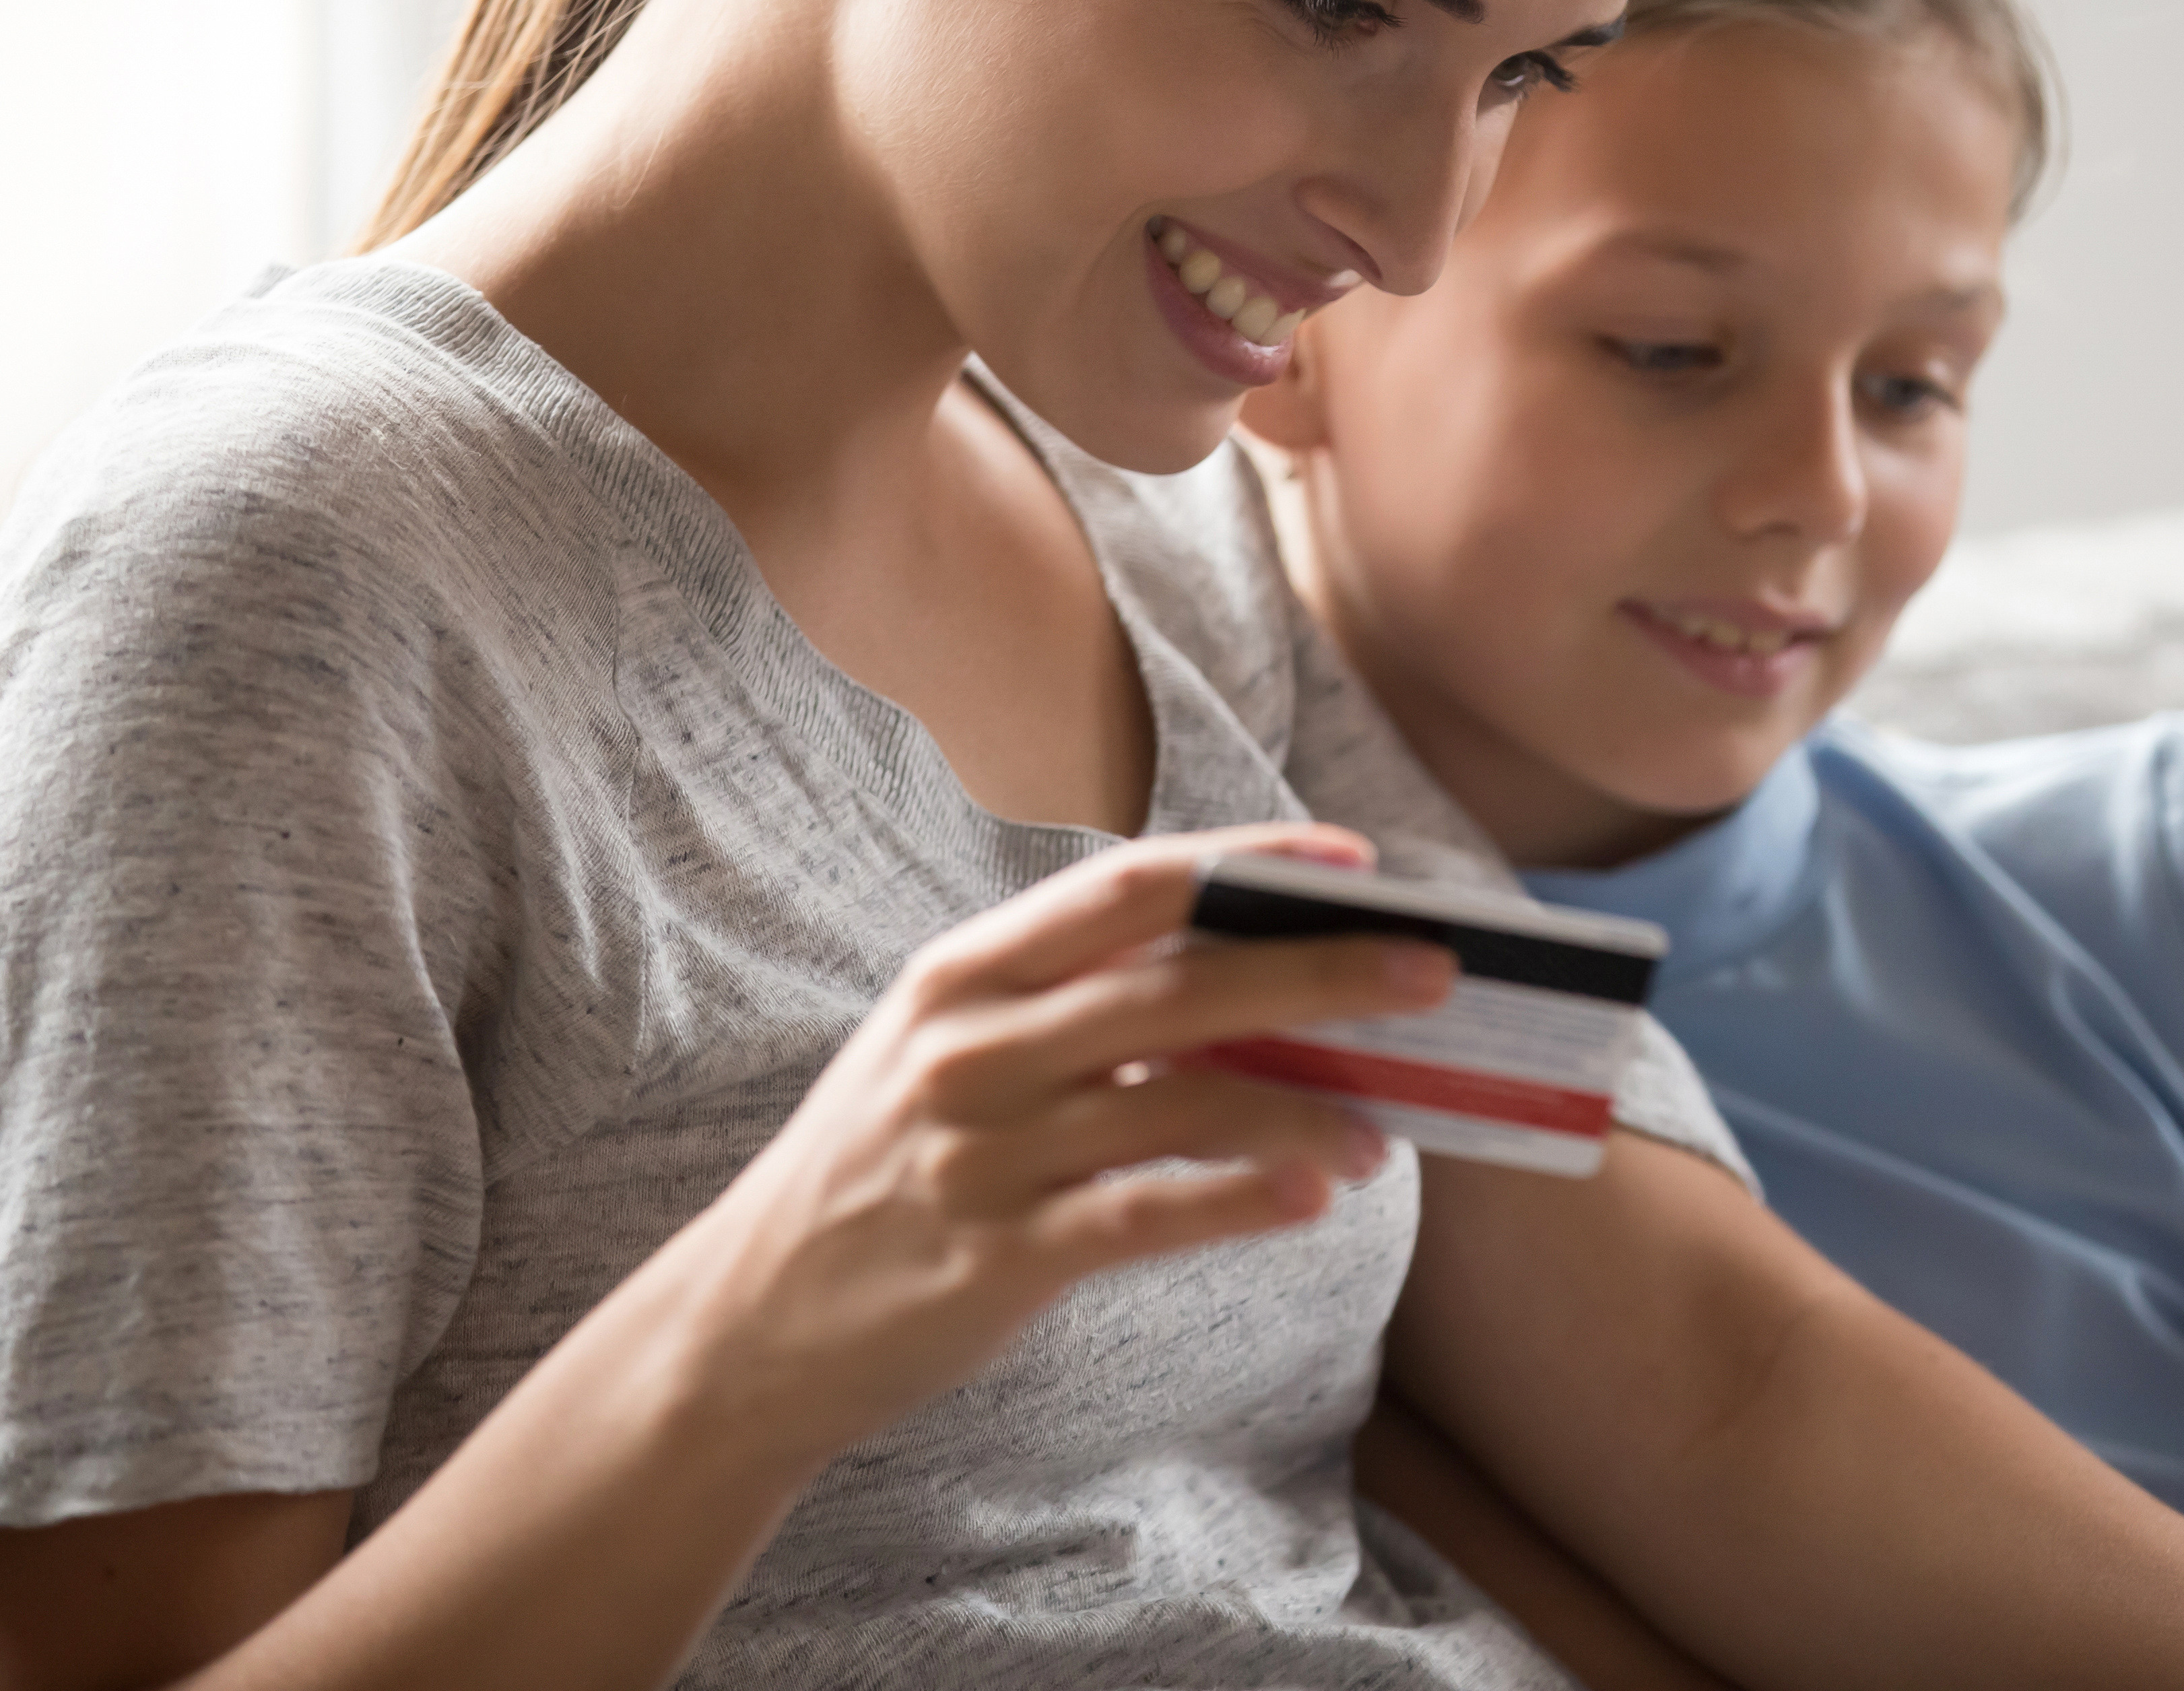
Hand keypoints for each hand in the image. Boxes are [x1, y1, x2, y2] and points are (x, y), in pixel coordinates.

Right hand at [654, 822, 1455, 1474]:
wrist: (750, 1322)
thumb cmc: (884, 1168)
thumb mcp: (949, 1052)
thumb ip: (1074, 1007)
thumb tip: (1256, 983)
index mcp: (963, 973)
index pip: (1129, 887)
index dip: (1249, 862)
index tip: (1353, 860)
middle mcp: (970, 1047)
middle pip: (1177, 984)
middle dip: (1319, 969)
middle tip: (1434, 969)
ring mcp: (982, 1153)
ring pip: (1180, 1102)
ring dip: (1304, 1105)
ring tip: (1389, 1124)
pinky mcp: (998, 1257)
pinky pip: (1148, 1213)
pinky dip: (1245, 1197)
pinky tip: (1321, 1192)